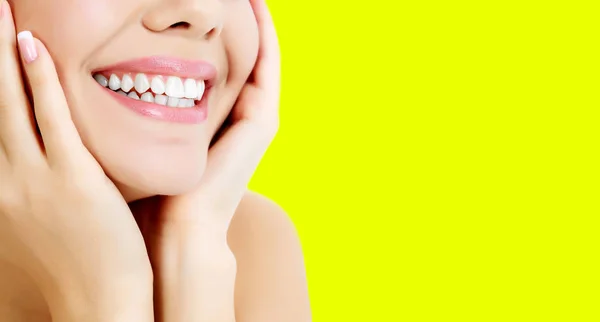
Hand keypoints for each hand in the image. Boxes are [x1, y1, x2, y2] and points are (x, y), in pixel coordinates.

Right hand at [0, 3, 151, 321]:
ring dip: (3, 54)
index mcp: (0, 188)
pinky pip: (52, 120)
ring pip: (11, 105)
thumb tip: (43, 151)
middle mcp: (4, 179)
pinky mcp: (72, 179)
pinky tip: (33, 47)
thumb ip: (36, 182)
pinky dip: (39, 81)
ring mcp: (34, 179)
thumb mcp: (45, 218)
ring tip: (1, 14)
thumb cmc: (81, 259)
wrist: (100, 299)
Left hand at [132, 0, 280, 319]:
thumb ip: (145, 106)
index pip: (225, 61)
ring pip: (263, 55)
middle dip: (240, 19)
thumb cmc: (158, 189)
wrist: (180, 230)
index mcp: (220, 118)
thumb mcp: (150, 135)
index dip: (218, 30)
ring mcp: (258, 118)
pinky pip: (269, 67)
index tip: (200, 0)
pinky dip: (265, 36)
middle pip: (247, 54)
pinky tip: (255, 5)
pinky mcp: (263, 121)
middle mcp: (244, 114)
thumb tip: (110, 73)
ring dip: (258, 20)